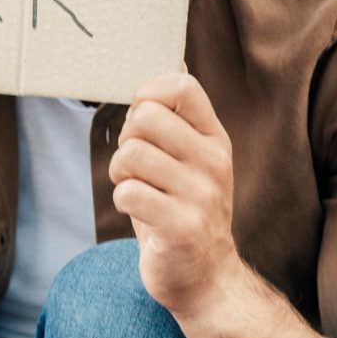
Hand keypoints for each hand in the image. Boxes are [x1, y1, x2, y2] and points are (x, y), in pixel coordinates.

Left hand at [110, 73, 245, 317]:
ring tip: (134, 187)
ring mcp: (200, 195)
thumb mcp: (194, 161)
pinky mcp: (180, 226)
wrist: (206, 278)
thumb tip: (175, 59)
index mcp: (216, 140)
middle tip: (134, 161)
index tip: (139, 114)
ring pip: (132, 155)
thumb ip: (181, 119)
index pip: (184, 87)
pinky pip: (128, 193)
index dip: (148, 92)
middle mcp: (214, 163)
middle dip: (127, 137)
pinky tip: (139, 212)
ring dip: (120, 172)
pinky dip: (122, 200)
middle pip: (147, 117)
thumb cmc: (187, 210)